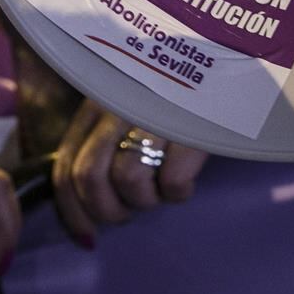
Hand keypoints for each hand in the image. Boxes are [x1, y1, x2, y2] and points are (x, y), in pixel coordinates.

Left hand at [51, 99, 208, 248]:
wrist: (228, 56)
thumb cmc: (176, 91)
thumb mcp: (130, 106)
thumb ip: (104, 143)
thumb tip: (87, 207)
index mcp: (98, 103)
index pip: (65, 167)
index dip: (72, 211)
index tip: (87, 237)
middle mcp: (117, 106)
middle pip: (90, 177)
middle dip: (107, 210)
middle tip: (130, 212)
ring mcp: (151, 114)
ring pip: (128, 181)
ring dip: (147, 199)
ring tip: (164, 186)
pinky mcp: (188, 125)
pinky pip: (172, 182)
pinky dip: (180, 190)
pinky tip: (189, 175)